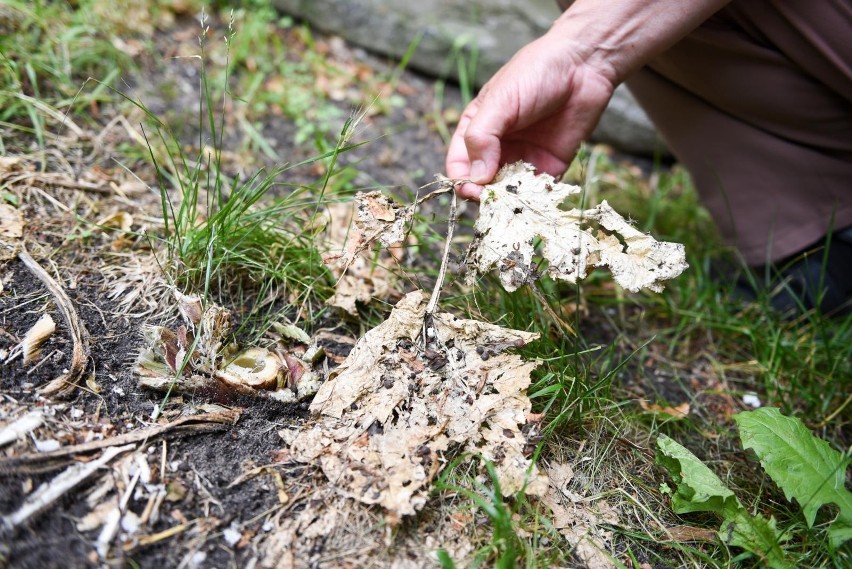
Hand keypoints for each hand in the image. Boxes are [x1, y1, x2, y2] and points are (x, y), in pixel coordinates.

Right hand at [446, 32, 615, 199]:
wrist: (584, 65)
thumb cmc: (535, 73)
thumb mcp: (500, 101)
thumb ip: (482, 137)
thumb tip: (475, 178)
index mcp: (477, 129)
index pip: (459, 164)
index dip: (462, 180)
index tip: (471, 190)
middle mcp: (497, 148)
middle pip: (482, 183)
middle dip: (485, 195)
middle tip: (495, 200)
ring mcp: (523, 158)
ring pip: (508, 192)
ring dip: (509, 202)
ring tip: (516, 203)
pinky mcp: (550, 167)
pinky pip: (537, 193)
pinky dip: (534, 201)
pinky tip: (536, 200)